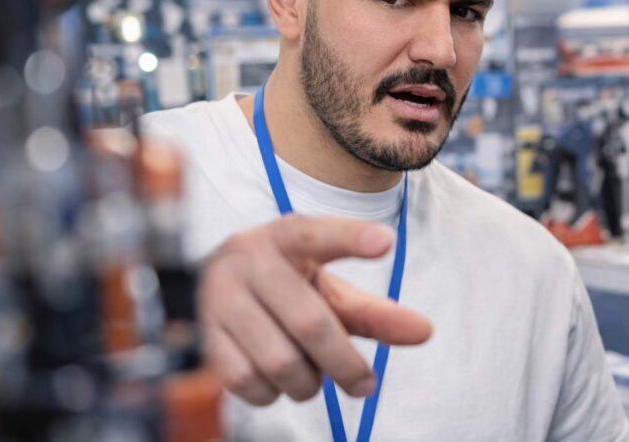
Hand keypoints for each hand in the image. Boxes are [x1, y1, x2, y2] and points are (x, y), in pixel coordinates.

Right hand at [197, 215, 431, 405]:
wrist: (216, 288)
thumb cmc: (289, 288)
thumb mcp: (329, 291)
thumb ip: (374, 312)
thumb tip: (424, 332)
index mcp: (287, 237)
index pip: (320, 235)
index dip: (352, 238)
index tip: (386, 241)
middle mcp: (248, 260)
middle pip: (311, 323)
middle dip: (345, 364)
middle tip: (366, 384)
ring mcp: (220, 297)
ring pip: (280, 361)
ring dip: (308, 381)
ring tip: (313, 374)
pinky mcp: (204, 335)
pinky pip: (247, 381)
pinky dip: (273, 393)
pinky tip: (277, 379)